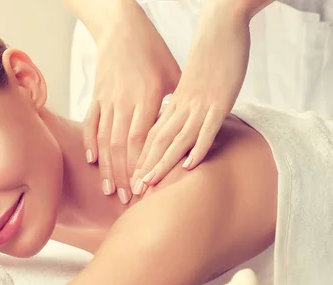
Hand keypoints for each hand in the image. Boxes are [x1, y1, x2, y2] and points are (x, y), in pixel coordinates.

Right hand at [84, 1, 180, 203]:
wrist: (122, 27)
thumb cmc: (152, 50)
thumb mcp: (173, 73)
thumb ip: (178, 104)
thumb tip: (189, 132)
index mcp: (148, 96)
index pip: (143, 140)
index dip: (143, 166)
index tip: (146, 188)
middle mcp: (126, 101)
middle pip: (123, 146)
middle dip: (125, 175)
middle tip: (127, 199)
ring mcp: (108, 99)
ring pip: (106, 139)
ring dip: (108, 167)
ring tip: (109, 190)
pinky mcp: (96, 95)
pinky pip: (91, 123)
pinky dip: (91, 143)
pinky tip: (93, 161)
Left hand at [131, 1, 250, 194]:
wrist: (219, 26)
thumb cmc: (205, 55)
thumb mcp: (187, 82)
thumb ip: (179, 103)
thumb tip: (174, 122)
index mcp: (172, 102)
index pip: (149, 134)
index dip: (138, 158)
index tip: (129, 178)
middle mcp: (180, 105)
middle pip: (156, 141)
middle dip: (143, 167)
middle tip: (131, 192)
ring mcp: (198, 104)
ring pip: (174, 139)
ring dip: (161, 164)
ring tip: (150, 185)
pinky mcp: (219, 100)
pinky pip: (205, 127)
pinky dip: (196, 147)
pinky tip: (188, 166)